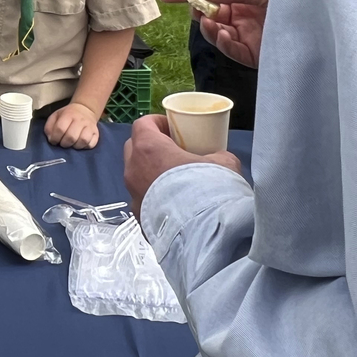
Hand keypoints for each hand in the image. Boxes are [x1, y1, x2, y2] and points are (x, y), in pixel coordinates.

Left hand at [44, 101, 99, 148]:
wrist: (84, 109)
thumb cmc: (67, 115)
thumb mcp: (55, 116)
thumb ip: (49, 127)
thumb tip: (51, 139)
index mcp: (68, 115)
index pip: (60, 128)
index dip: (55, 138)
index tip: (53, 141)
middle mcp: (80, 120)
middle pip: (71, 136)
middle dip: (64, 143)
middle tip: (62, 143)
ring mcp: (90, 127)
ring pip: (83, 141)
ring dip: (75, 146)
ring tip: (71, 144)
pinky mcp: (96, 133)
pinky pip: (92, 144)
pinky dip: (85, 147)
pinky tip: (80, 144)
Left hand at [123, 114, 241, 217]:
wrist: (205, 234)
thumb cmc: (209, 192)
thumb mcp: (223, 164)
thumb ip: (217, 156)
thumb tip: (220, 158)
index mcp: (149, 149)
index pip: (142, 124)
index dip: (156, 123)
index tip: (170, 127)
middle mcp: (134, 170)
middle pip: (134, 149)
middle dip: (150, 147)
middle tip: (173, 151)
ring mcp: (133, 196)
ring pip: (136, 177)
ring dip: (151, 175)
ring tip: (174, 181)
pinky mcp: (139, 219)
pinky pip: (143, 202)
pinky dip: (155, 200)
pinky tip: (174, 206)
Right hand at [161, 0, 270, 68]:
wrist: (317, 23)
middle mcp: (241, 18)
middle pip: (209, 16)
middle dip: (198, 12)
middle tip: (194, 9)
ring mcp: (246, 37)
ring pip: (216, 35)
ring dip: (208, 29)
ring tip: (207, 22)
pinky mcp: (253, 55)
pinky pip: (231, 51)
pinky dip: (223, 44)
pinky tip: (224, 36)